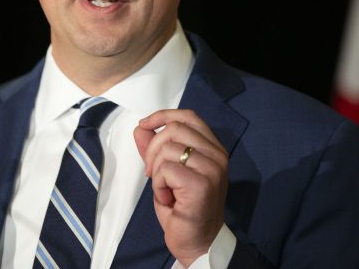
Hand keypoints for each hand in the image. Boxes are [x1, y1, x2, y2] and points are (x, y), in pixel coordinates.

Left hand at [134, 109, 228, 266]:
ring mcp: (212, 169)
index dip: (163, 116)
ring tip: (164, 189)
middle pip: (174, 129)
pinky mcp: (202, 184)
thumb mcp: (167, 172)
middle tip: (151, 172)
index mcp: (213, 148)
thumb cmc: (184, 209)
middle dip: (153, 149)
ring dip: (156, 170)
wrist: (197, 242)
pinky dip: (159, 184)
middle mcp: (217, 155)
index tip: (145, 125)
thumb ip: (155, 148)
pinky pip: (166, 169)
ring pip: (168, 148)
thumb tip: (141, 128)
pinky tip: (168, 198)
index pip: (188, 116)